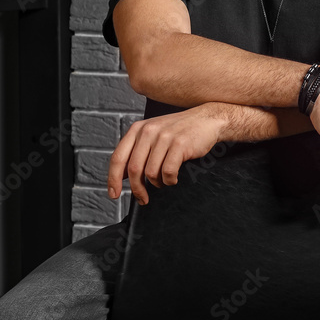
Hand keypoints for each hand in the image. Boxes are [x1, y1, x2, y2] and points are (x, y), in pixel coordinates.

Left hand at [107, 103, 225, 204]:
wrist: (206, 120)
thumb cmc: (179, 130)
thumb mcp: (153, 134)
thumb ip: (137, 151)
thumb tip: (122, 176)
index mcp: (138, 129)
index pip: (118, 157)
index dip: (113, 179)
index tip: (114, 194)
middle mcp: (148, 131)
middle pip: (134, 169)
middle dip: (137, 189)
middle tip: (142, 199)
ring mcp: (164, 137)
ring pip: (151, 172)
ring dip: (157, 183)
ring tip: (164, 181)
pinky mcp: (180, 144)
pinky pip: (168, 172)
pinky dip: (170, 180)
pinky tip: (174, 178)